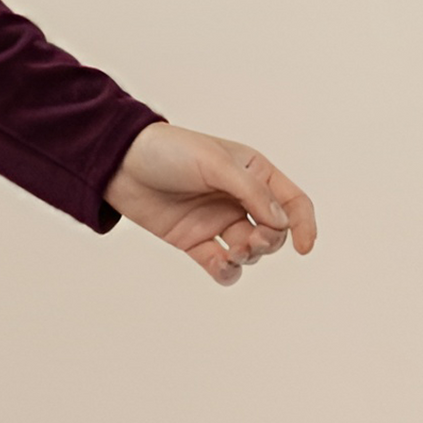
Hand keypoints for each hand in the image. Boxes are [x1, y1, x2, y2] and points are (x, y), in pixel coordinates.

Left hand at [103, 122, 317, 285]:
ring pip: (250, 252)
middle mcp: (238, 198)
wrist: (118, 162)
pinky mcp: (194, 240)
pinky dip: (227, 271)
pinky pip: (221, 265)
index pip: (292, 202)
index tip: (305, 247)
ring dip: (249, 257)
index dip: (304, 225)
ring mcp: (216, 220)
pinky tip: (220, 265)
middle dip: (270, 242)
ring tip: (231, 251)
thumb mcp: (214, 162)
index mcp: (252, 172)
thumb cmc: (167, 150)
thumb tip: (281, 223)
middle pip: (274, 232)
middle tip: (251, 241)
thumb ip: (250, 191)